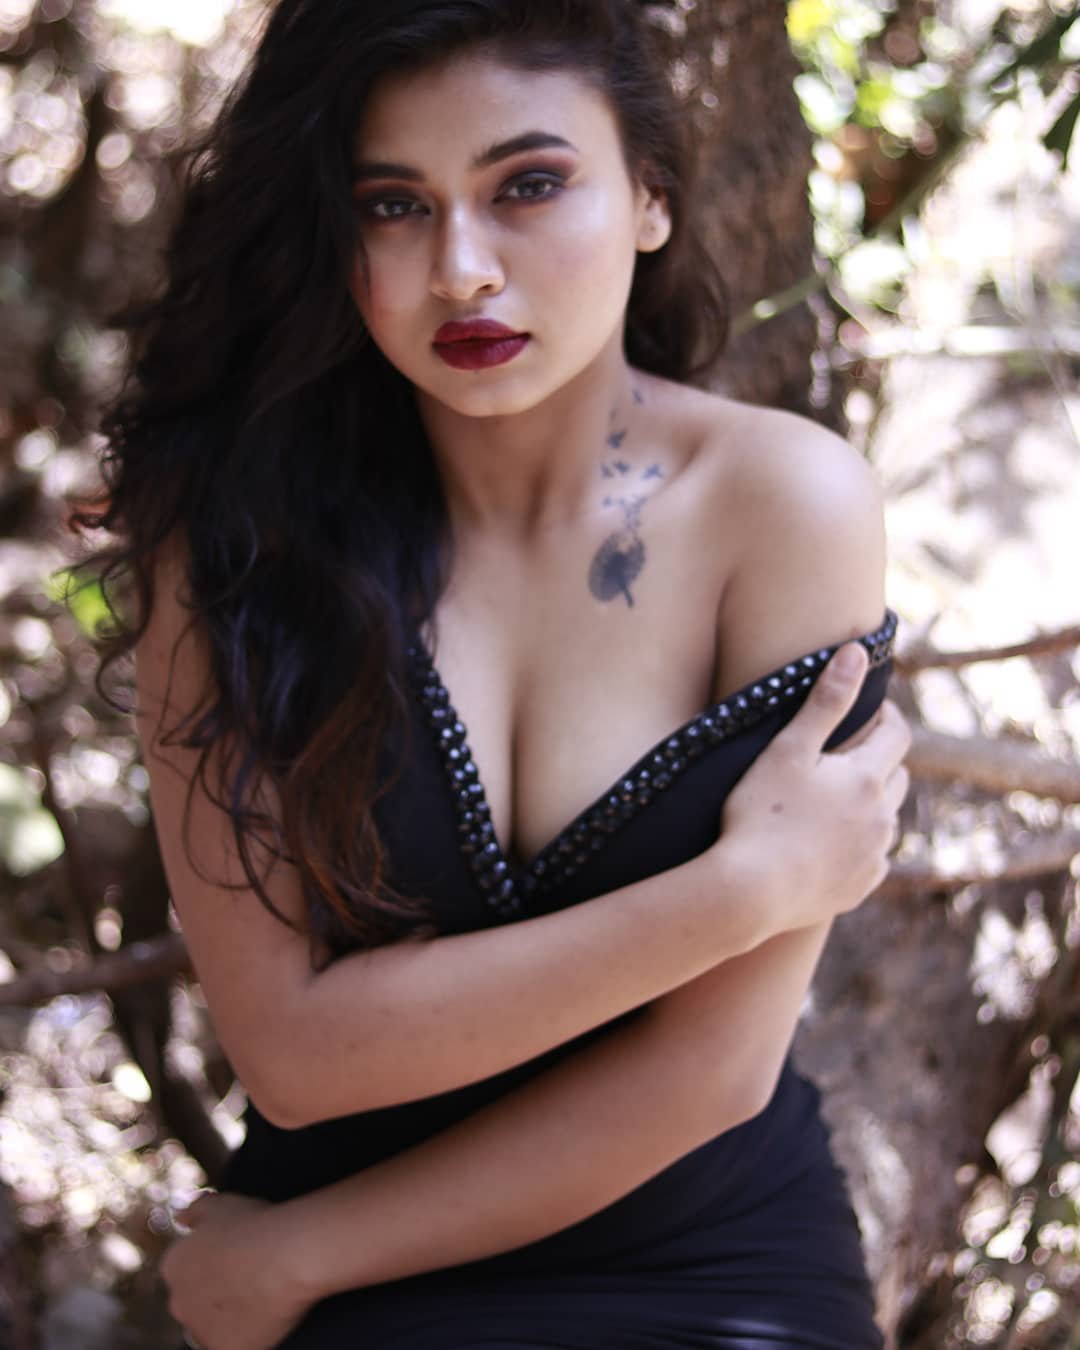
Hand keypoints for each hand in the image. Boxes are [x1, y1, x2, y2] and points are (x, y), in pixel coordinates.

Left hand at [160, 1190, 314, 1349]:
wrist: (285, 1256)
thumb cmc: (254, 1225)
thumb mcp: (219, 1204)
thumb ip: (194, 1211)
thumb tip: (182, 1218)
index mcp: (173, 1266)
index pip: (184, 1268)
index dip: (211, 1262)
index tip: (234, 1255)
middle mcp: (178, 1302)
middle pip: (193, 1300)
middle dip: (214, 1292)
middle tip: (248, 1275)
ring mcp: (200, 1330)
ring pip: (211, 1325)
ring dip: (227, 1315)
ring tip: (260, 1293)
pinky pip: (232, 1343)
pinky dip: (245, 1333)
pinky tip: (265, 1313)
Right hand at [716, 641, 910, 938]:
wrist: (748, 892)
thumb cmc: (759, 814)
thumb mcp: (788, 749)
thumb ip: (826, 700)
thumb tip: (857, 651)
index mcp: (868, 779)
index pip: (898, 735)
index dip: (888, 717)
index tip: (874, 710)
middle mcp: (882, 818)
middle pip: (898, 778)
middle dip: (880, 761)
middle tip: (850, 755)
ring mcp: (873, 857)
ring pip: (886, 820)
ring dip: (871, 805)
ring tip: (836, 801)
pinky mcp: (859, 889)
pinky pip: (872, 860)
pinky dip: (860, 846)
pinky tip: (831, 845)